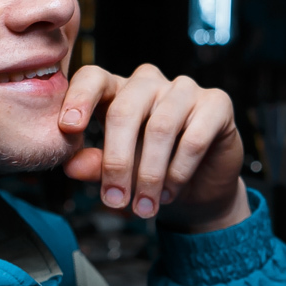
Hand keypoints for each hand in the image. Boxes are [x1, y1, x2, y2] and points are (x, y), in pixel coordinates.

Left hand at [59, 64, 248, 230]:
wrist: (199, 189)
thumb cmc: (151, 172)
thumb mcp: (118, 172)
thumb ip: (95, 165)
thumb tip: (70, 166)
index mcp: (117, 90)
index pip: (93, 78)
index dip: (79, 99)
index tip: (68, 129)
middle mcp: (149, 83)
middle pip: (124, 110)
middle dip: (116, 161)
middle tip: (114, 199)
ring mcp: (184, 89)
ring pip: (159, 127)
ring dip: (149, 174)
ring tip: (144, 207)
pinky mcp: (216, 104)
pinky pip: (194, 138)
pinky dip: (178, 172)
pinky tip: (169, 193)